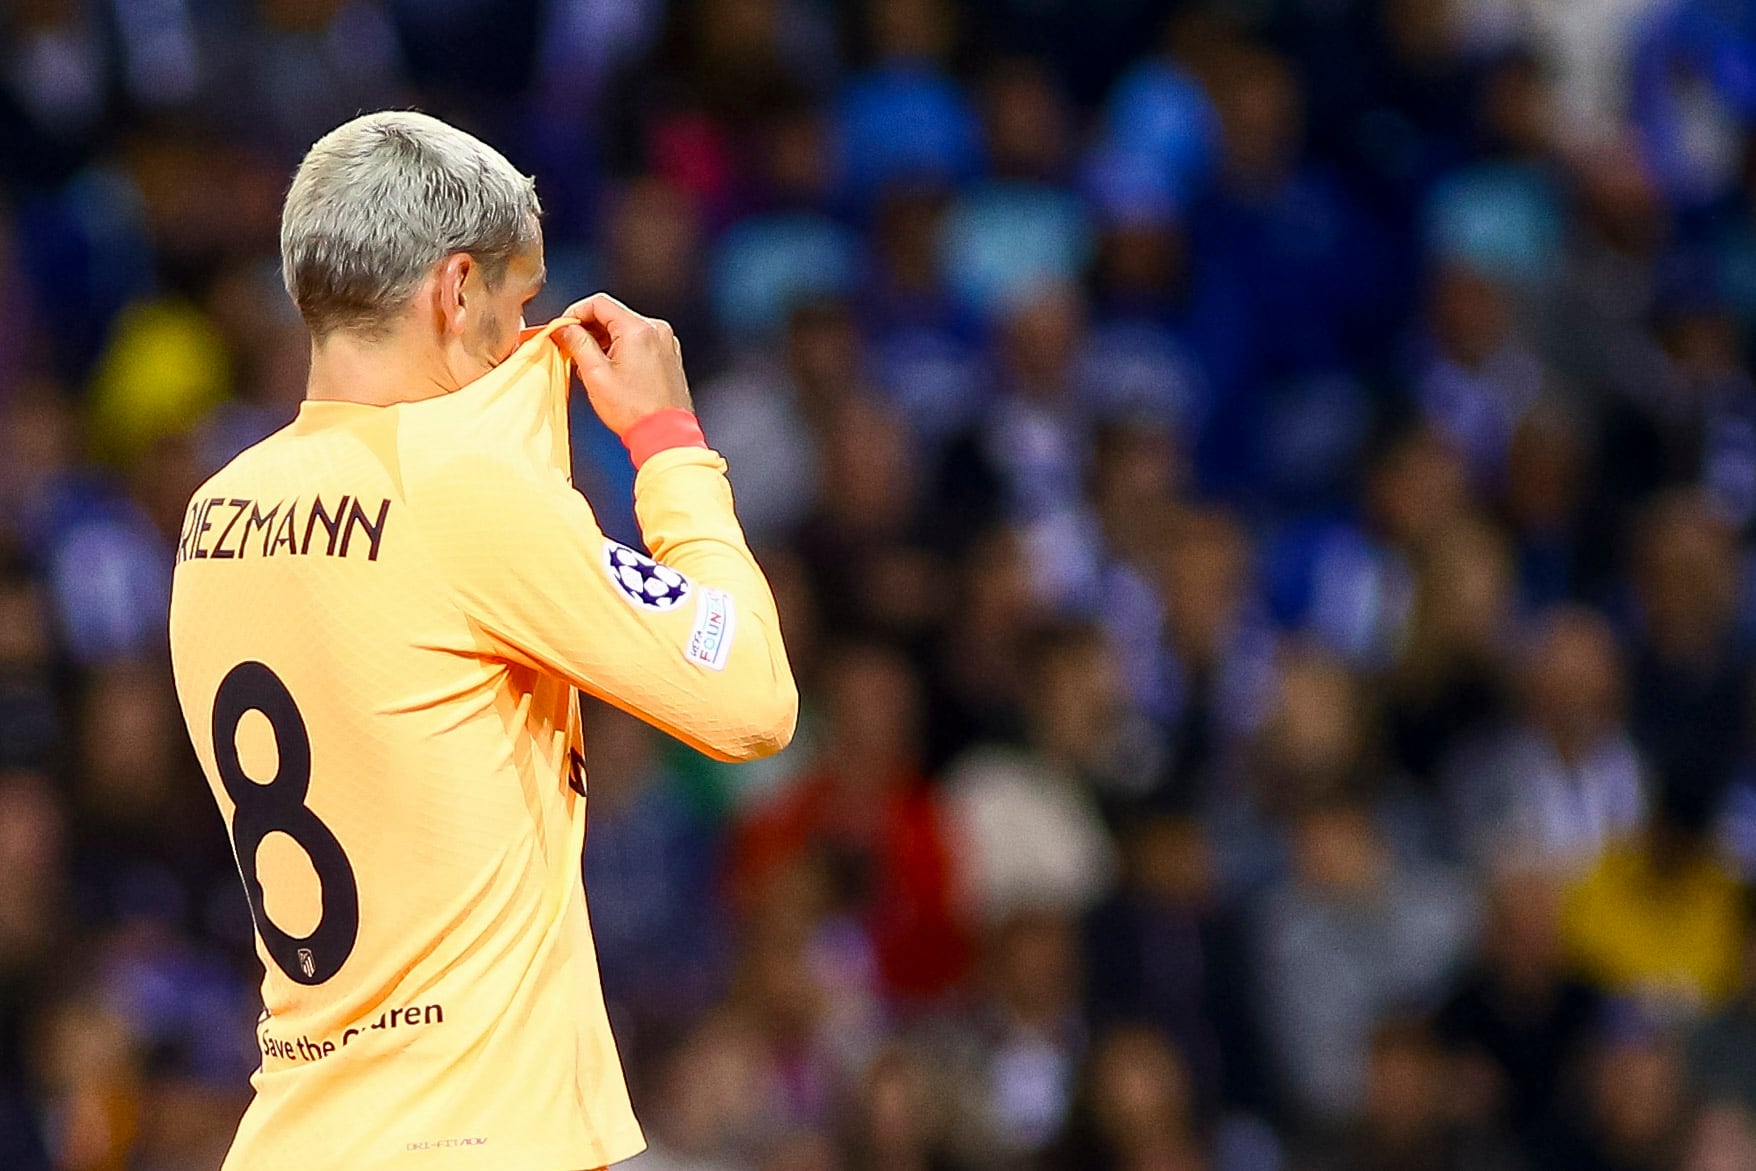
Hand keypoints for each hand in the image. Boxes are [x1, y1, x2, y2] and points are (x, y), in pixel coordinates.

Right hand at [553, 293, 692, 437]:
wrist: (666, 434)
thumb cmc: (635, 411)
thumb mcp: (596, 374)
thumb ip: (577, 344)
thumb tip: (565, 328)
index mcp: (639, 329)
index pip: (599, 303)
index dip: (575, 312)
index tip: (563, 327)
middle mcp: (656, 330)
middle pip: (612, 315)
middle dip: (588, 329)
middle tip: (570, 347)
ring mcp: (665, 343)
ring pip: (625, 329)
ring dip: (602, 340)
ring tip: (588, 364)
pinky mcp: (668, 356)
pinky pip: (638, 342)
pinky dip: (620, 349)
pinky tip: (608, 370)